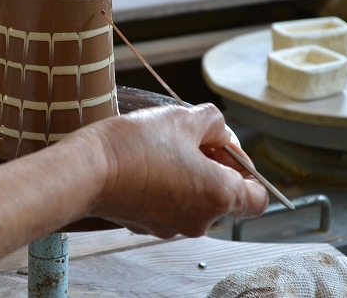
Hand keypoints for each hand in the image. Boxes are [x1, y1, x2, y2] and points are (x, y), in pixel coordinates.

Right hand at [86, 103, 268, 238]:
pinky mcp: (147, 226)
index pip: (258, 198)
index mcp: (219, 196)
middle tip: (191, 140)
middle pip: (223, 196)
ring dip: (188, 175)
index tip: (225, 151)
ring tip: (164, 149)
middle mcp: (200, 220)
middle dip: (213, 167)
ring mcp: (172, 226)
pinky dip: (165, 187)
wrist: (88, 170)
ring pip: (194, 200)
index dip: (248, 170)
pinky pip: (168, 206)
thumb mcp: (184, 119)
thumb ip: (216, 124)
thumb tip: (221, 134)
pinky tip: (146, 165)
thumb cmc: (138, 145)